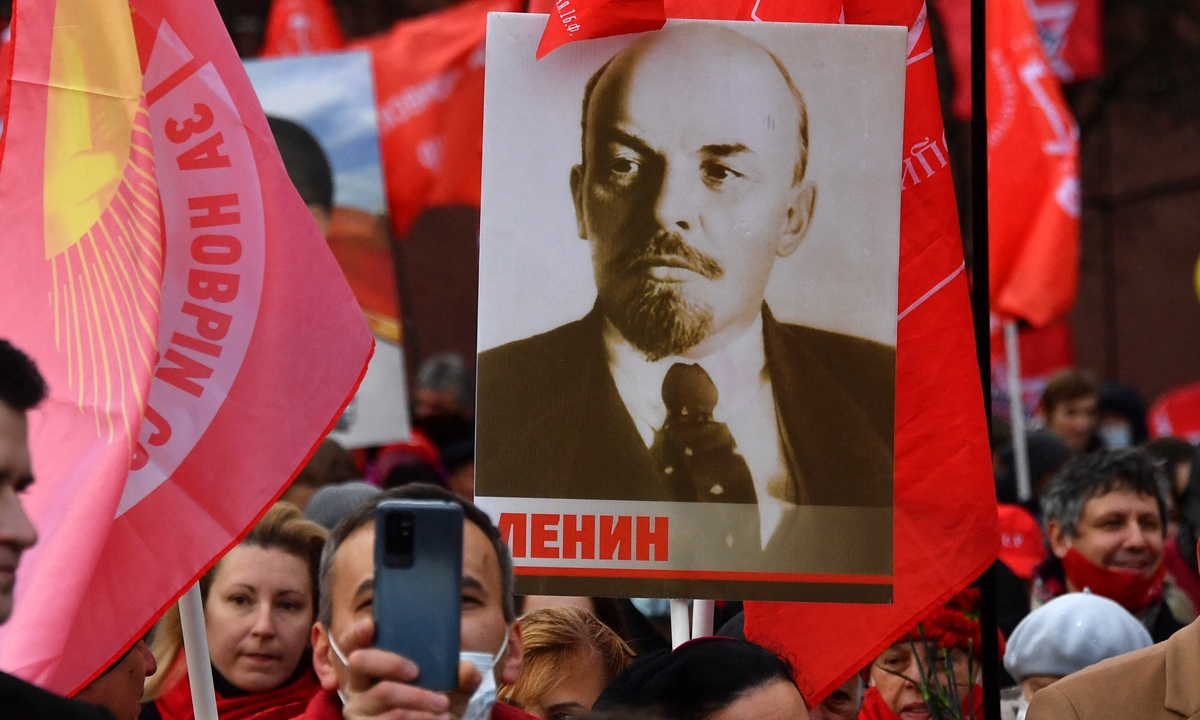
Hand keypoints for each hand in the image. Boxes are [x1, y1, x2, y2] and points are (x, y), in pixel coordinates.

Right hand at [340, 618, 483, 719]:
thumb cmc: (434, 707)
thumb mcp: (450, 690)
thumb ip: (461, 678)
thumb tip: (467, 669)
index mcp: (373, 666)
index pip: (353, 642)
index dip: (358, 631)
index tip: (372, 624)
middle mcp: (357, 685)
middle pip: (360, 661)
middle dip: (391, 661)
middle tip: (416, 670)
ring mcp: (358, 709)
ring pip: (383, 692)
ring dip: (418, 698)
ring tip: (444, 705)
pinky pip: (389, 719)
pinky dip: (418, 718)